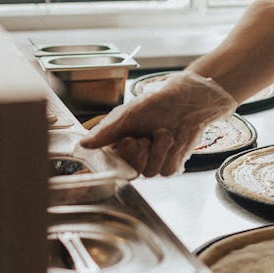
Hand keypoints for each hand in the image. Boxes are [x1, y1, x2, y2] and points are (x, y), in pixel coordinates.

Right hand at [79, 71, 236, 175]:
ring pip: (151, 172)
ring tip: (163, 132)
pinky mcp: (172, 164)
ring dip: (159, 149)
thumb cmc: (159, 103)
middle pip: (132, 172)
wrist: (190, 101)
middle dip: (141, 152)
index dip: (122, 155)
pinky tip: (174, 140)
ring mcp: (154, 161)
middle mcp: (135, 155)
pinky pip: (168, 170)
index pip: (111, 163)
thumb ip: (107, 131)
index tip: (129, 139)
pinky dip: (172, 153)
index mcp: (120, 143)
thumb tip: (83, 144)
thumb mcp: (129, 114)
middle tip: (146, 135)